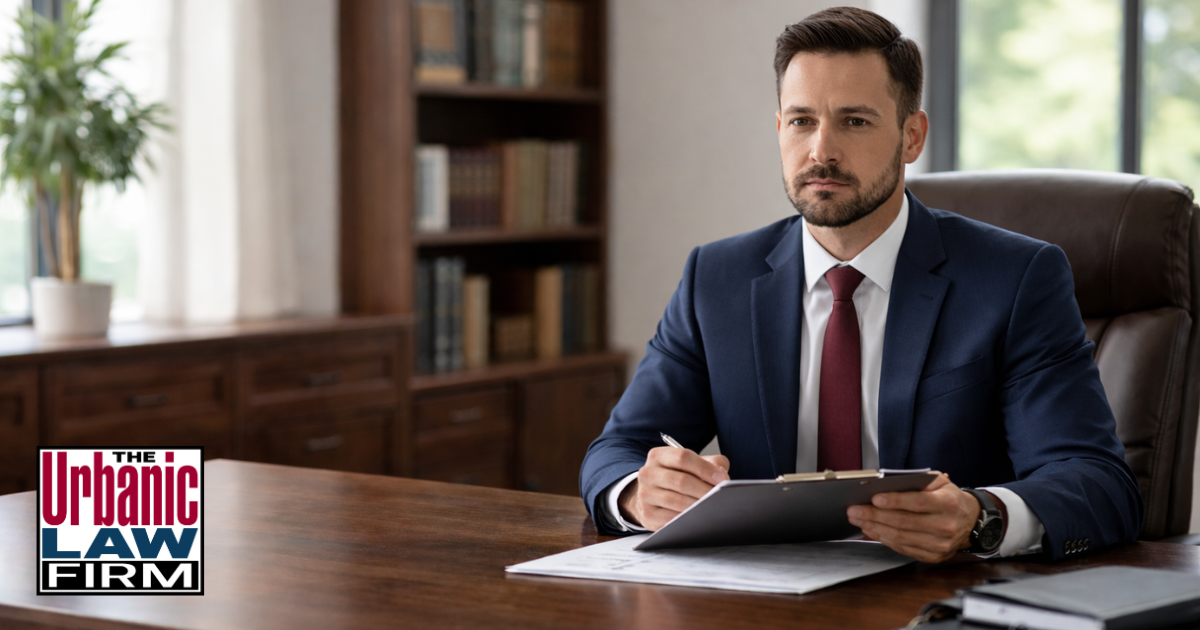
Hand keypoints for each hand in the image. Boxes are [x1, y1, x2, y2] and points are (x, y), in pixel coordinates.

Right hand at [618, 447, 729, 529]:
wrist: (652, 496)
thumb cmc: (677, 477)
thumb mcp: (691, 464)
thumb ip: (710, 463)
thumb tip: (722, 475)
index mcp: (658, 456)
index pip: (683, 457)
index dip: (705, 468)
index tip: (722, 478)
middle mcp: (648, 473)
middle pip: (681, 480)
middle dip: (705, 489)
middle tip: (720, 495)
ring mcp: (645, 494)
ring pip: (677, 501)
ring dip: (698, 505)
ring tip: (712, 506)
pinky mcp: (648, 514)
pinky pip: (672, 518)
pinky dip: (689, 518)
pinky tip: (698, 516)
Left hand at [846, 472, 986, 562]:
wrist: (970, 521)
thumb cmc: (949, 498)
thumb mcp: (940, 482)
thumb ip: (918, 480)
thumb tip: (888, 484)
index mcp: (948, 504)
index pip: (917, 503)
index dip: (894, 501)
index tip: (874, 498)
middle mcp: (945, 526)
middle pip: (904, 522)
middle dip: (874, 515)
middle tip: (854, 509)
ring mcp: (939, 544)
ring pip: (900, 537)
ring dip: (874, 528)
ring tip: (857, 519)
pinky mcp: (933, 556)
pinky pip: (903, 548)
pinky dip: (883, 539)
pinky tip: (871, 530)